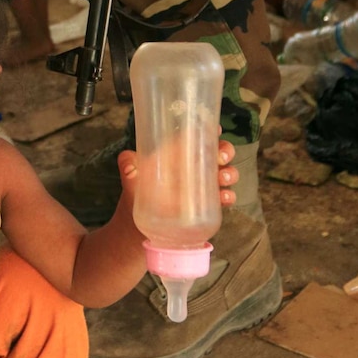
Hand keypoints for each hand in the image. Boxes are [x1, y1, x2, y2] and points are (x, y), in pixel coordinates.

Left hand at [117, 138, 238, 206]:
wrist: (136, 228)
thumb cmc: (136, 194)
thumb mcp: (131, 176)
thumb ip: (128, 165)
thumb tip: (128, 166)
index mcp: (177, 154)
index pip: (196, 137)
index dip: (209, 130)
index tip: (217, 129)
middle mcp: (193, 167)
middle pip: (217, 152)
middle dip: (225, 150)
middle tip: (221, 156)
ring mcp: (201, 187)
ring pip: (224, 173)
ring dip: (229, 173)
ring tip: (223, 178)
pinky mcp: (205, 207)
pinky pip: (223, 198)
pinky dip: (228, 196)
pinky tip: (224, 198)